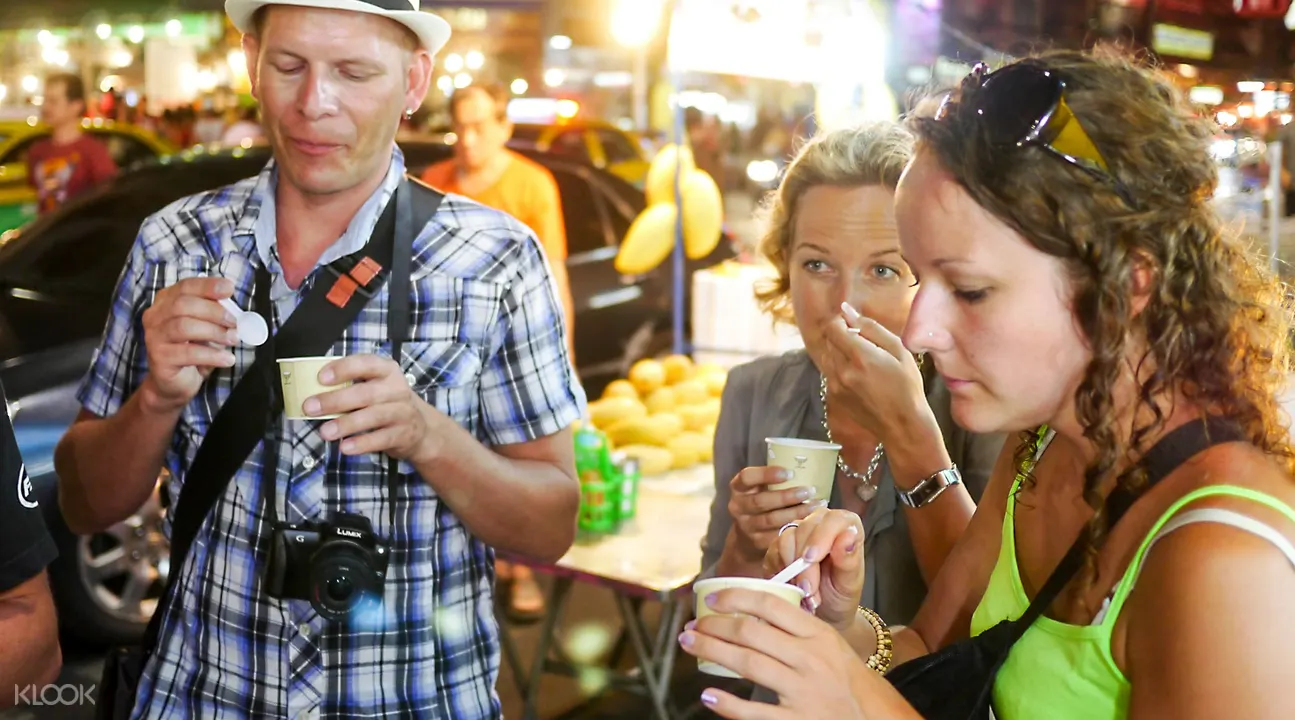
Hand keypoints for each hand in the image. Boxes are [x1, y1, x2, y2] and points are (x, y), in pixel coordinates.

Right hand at [140, 277, 238, 412]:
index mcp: (166, 302)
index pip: (185, 286)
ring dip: (214, 332)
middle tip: (235, 323)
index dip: (208, 286)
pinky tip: (227, 359)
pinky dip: (212, 355)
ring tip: (233, 340)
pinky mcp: (158, 357)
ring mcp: (154, 336)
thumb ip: (217, 316)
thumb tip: (237, 312)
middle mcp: (155, 316)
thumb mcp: (207, 328)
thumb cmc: (193, 350)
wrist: (174, 383)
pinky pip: (187, 353)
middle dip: (214, 311)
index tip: (229, 288)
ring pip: (184, 326)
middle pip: (183, 304)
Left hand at [304, 354, 439, 462]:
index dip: (343, 369)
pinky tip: (345, 447)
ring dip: (346, 424)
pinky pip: (380, 438)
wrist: (422, 428)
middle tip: (310, 407)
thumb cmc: (388, 403)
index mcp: (386, 371)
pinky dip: (362, 443)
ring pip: (373, 416)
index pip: (365, 364)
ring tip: (325, 432)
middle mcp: (396, 389)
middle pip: (365, 393)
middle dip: (335, 400)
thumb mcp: (376, 387)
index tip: (321, 378)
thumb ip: (351, 386)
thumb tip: (314, 394)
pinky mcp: (403, 434)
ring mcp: (402, 412)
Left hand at [678, 588, 875, 718]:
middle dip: (715, 625)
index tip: (711, 599)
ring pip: (748, 663)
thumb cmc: (848, 679)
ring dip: (712, 650)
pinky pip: (755, 712)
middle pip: (751, 632)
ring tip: (690, 644)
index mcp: (818, 634)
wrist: (875, 718)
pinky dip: (729, 704)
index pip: (770, 604)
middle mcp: (809, 659)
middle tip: (692, 624)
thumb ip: (797, 627)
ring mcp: (802, 691)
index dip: (735, 597)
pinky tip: (709, 696)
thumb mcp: (830, 643)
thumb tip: (751, 609)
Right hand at [728, 467, 824, 560]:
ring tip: (816, 505)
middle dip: (787, 496)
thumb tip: (808, 467)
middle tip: (809, 490)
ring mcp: (746, 526)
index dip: (767, 474)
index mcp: (738, 488)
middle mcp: (738, 507)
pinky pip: (778, 535)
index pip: (747, 477)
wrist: (747, 537)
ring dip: (796, 512)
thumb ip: (773, 480)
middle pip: (761, 501)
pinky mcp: (757, 542)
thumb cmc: (760, 502)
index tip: (789, 473)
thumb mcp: (759, 488)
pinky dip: (795, 528)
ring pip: (771, 520)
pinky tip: (810, 522)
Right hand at [762, 508, 863, 630]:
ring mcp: (797, 533)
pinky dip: (780, 572)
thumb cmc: (841, 594)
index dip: (821, 537)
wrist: (825, 612)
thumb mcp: (849, 583)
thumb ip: (849, 559)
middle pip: (805, 529)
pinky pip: (772, 552)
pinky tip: (791, 587)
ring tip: (803, 594)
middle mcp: (820, 523)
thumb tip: (849, 535)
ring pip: (786, 539)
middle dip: (805, 563)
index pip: (833, 520)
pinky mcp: (779, 546)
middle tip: (808, 590)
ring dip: (792, 570)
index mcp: (845, 525)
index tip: (812, 559)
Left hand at [819, 303, 929, 444]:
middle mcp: (841, 371)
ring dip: (838, 351)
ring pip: (826, 356)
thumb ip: (871, 327)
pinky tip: (859, 375)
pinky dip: (839, 367)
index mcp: (859, 356)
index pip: (832, 327)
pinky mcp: (834, 396)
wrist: (903, 425)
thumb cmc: (907, 386)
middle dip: (841, 335)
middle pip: (828, 340)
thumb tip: (847, 311)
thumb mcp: (898, 350)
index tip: (853, 323)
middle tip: (863, 343)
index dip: (840, 320)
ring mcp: (835, 385)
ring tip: (861, 360)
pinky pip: (829, 372)